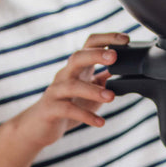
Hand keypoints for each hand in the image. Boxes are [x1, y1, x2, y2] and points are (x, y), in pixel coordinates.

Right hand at [12, 32, 129, 147]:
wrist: (39, 127)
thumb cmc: (67, 106)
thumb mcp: (89, 89)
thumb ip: (103, 78)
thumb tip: (125, 68)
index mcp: (77, 68)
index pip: (89, 44)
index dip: (107, 39)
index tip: (126, 39)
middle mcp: (65, 75)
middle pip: (77, 57)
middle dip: (96, 54)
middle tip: (114, 56)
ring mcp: (56, 91)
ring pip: (72, 85)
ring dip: (93, 90)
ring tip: (111, 97)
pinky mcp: (50, 109)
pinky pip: (67, 110)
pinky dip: (86, 116)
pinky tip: (100, 122)